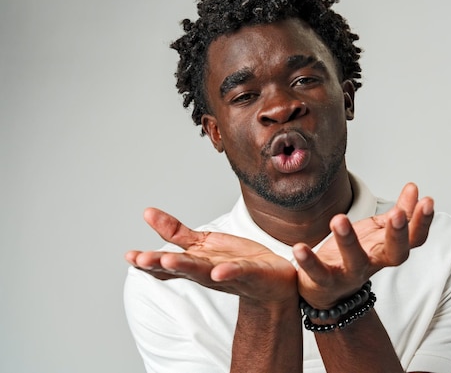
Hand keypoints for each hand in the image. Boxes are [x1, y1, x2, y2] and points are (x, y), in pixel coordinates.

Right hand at [126, 208, 297, 302]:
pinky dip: (228, 271)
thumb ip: (176, 232)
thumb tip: (147, 213)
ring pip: (204, 271)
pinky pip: (238, 271)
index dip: (149, 263)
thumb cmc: (237, 262)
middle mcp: (207, 272)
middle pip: (181, 268)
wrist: (275, 282)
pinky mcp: (251, 273)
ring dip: (186, 266)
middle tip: (140, 260)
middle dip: (160, 265)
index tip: (130, 257)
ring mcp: (228, 274)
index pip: (167, 265)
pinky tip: (218, 270)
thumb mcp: (203, 244)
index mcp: (195, 264)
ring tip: (167, 260)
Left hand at [293, 183, 433, 307]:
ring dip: (348, 241)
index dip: (422, 223)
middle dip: (398, 235)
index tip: (427, 201)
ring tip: (339, 218)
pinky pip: (318, 273)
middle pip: (395, 255)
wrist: (325, 291)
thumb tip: (414, 189)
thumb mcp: (377, 232)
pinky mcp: (325, 281)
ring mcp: (350, 274)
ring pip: (354, 262)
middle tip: (397, 215)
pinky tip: (299, 247)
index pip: (413, 239)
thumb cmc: (354, 256)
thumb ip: (398, 212)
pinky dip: (309, 261)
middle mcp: (373, 264)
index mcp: (387, 249)